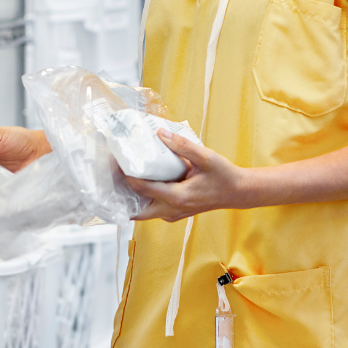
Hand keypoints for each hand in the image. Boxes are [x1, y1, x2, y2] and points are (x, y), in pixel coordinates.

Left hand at [123, 131, 254, 221]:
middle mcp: (171, 210)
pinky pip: (151, 209)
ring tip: (118, 178)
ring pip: (142, 211)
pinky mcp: (174, 212)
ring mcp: (172, 214)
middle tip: (109, 176)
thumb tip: (160, 132)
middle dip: (120, 194)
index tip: (116, 161)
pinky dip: (141, 199)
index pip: (143, 189)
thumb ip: (182, 146)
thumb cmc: (223, 175)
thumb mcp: (206, 157)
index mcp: (177, 197)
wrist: (237, 192)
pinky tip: (136, 182)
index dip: (127, 175)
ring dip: (129, 198)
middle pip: (135, 209)